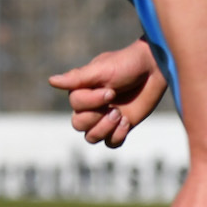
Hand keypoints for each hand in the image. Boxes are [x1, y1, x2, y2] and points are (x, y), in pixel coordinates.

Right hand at [48, 40, 167, 147]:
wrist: (154, 68)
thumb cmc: (127, 63)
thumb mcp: (101, 69)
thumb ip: (77, 78)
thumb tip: (51, 81)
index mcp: (82, 91)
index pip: (75, 106)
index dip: (91, 102)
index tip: (111, 90)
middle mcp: (91, 106)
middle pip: (78, 125)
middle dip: (96, 118)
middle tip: (115, 106)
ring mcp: (106, 118)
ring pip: (91, 137)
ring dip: (105, 129)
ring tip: (120, 115)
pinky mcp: (121, 126)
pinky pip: (111, 143)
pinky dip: (117, 136)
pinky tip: (127, 122)